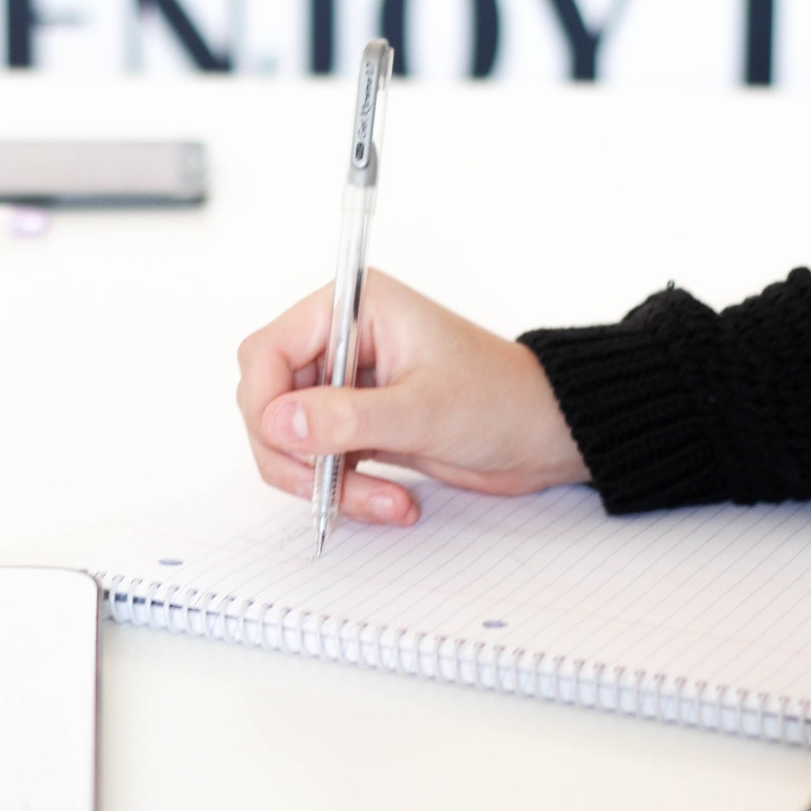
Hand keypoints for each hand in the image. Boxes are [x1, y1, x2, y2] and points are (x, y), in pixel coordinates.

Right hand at [236, 269, 588, 526]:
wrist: (545, 435)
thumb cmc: (502, 401)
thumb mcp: (424, 410)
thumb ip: (346, 417)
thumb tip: (278, 421)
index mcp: (353, 308)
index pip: (267, 350)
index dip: (265, 402)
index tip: (287, 443)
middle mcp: (341, 340)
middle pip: (267, 400)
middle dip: (296, 453)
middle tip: (331, 488)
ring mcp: (346, 384)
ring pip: (289, 439)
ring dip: (324, 481)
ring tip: (383, 502)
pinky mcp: (355, 423)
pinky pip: (318, 462)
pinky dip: (342, 490)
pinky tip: (391, 501)